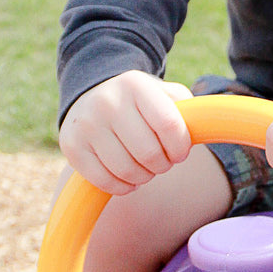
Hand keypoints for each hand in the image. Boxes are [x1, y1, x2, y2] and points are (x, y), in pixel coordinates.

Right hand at [58, 72, 192, 193]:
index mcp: (135, 85)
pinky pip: (105, 181)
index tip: (180, 152)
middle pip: (149, 154)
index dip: (181, 148)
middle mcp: (107, 101)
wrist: (92, 95)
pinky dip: (123, 187)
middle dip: (163, 165)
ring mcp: (86, 124)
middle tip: (162, 161)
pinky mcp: (71, 146)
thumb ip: (188, 109)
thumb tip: (200, 131)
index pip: (170, 126)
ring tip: (145, 168)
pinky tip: (128, 178)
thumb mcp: (164, 94)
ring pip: (127, 171)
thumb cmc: (139, 103)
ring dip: (144, 177)